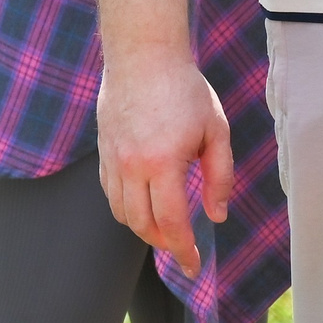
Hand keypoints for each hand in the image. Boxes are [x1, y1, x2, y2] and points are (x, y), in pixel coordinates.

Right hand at [96, 52, 231, 275]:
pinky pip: (110, 191)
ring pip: (121, 212)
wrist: (142, 55)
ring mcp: (113, 158)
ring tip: (164, 228)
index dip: (184, 250)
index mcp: (163, 163)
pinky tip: (143, 203)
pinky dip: (126, 206)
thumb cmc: (184, 90)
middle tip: (183, 249)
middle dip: (164, 244)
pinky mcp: (103, 150)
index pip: (172, 222)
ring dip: (142, 227)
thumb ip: (220, 177)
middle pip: (142, 224)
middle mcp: (132, 166)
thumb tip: (216, 215)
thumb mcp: (216, 131)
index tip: (194, 266)